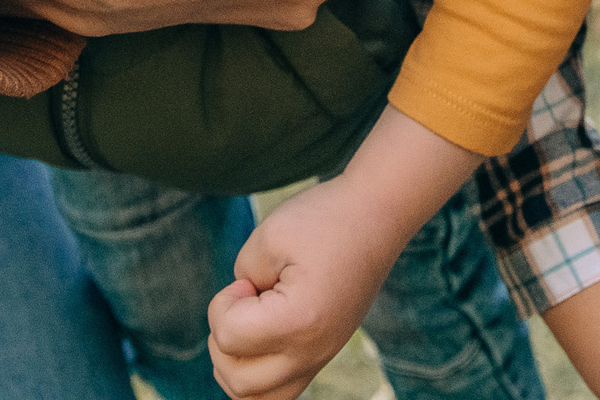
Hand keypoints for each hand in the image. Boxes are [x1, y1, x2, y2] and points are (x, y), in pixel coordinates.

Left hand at [208, 107, 479, 398]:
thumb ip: (241, 278)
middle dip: (223, 340)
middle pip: (237, 381)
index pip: (229, 337)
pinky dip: (256, 374)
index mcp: (300, 321)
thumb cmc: (324, 219)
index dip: (222, 304)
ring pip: (256, 397)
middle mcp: (313, 351)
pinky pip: (278, 390)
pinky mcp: (323, 354)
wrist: (377, 217)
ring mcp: (321, 357)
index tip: (248, 280)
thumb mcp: (269, 237)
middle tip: (245, 303)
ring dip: (236, 366)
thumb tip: (239, 309)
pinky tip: (259, 335)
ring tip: (248, 323)